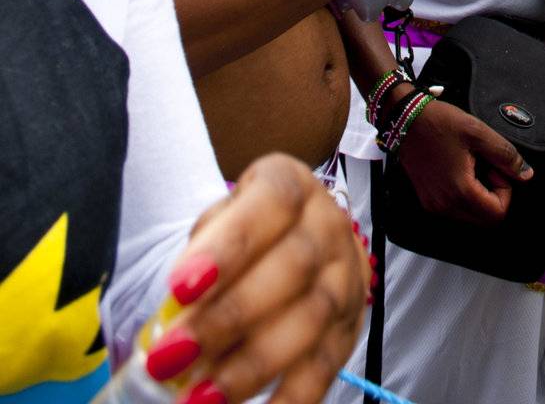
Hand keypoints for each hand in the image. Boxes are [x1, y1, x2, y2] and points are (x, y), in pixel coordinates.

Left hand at [149, 152, 365, 403]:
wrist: (299, 238)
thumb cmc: (246, 235)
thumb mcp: (220, 224)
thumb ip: (200, 261)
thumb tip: (175, 321)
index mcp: (291, 186)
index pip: (269, 205)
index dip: (227, 247)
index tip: (179, 288)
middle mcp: (327, 225)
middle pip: (291, 268)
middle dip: (228, 317)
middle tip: (171, 357)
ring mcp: (346, 277)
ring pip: (310, 320)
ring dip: (250, 366)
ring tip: (197, 398)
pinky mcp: (350, 327)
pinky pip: (325, 369)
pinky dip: (290, 399)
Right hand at [395, 99, 532, 223]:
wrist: (404, 118)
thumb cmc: (439, 123)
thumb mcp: (478, 133)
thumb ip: (506, 156)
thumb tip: (526, 175)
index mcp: (460, 192)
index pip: (498, 214)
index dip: (506, 191)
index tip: (496, 168)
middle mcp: (445, 206)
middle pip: (485, 219)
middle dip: (493, 195)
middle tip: (486, 166)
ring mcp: (434, 205)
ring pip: (470, 215)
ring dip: (479, 195)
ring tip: (472, 165)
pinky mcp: (427, 200)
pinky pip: (455, 209)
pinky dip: (464, 194)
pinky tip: (460, 168)